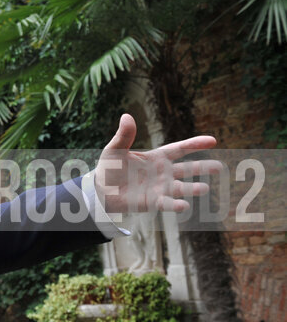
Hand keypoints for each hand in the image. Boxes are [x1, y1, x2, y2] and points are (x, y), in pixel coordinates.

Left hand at [94, 114, 220, 214]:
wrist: (101, 189)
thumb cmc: (109, 167)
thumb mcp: (115, 149)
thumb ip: (124, 135)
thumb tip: (126, 115)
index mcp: (156, 157)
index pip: (179, 149)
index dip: (195, 144)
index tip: (212, 140)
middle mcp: (162, 173)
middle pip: (187, 169)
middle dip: (203, 168)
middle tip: (219, 167)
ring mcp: (160, 188)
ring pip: (181, 188)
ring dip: (193, 189)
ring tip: (205, 189)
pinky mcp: (152, 202)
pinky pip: (167, 203)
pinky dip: (175, 205)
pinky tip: (184, 206)